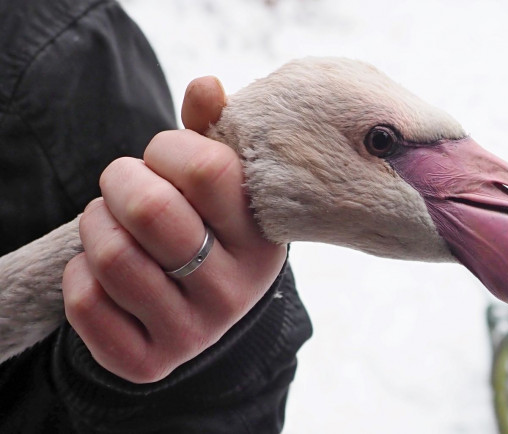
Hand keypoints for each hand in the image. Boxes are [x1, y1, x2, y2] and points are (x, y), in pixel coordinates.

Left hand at [62, 77, 286, 382]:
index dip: (167, 147)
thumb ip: (213, 131)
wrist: (201, 308)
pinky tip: (105, 271)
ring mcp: (195, 332)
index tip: (164, 157)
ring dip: (96, 224)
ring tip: (113, 224)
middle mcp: (236, 292)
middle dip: (120, 180)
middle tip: (125, 184)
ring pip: (109, 255)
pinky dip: (81, 273)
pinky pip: (85, 302)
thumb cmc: (208, 227)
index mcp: (263, 239)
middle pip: (149, 209)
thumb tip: (205, 86)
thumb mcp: (223, 183)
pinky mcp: (149, 363)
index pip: (206, 169)